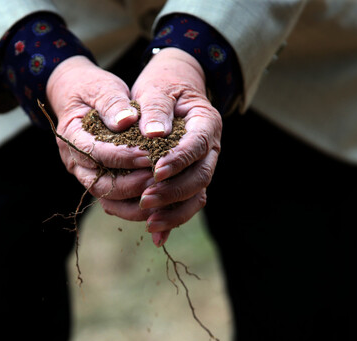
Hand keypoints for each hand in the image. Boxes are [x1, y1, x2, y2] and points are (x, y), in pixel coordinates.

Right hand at [46, 56, 153, 199]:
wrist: (77, 94)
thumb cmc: (93, 89)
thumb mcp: (102, 87)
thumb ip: (112, 103)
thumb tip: (126, 120)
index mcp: (71, 135)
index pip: (94, 152)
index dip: (122, 156)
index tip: (148, 155)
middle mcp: (73, 160)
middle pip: (98, 183)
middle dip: (129, 184)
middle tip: (157, 179)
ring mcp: (84, 173)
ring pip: (105, 197)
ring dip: (132, 199)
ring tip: (159, 191)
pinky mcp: (98, 179)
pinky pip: (113, 200)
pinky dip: (132, 204)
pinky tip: (156, 198)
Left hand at [99, 48, 222, 245]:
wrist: (172, 90)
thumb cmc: (163, 87)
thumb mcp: (157, 90)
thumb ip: (156, 109)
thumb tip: (154, 134)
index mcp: (207, 123)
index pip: (197, 145)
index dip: (179, 160)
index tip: (156, 172)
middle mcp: (210, 149)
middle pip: (200, 177)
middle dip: (173, 192)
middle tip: (145, 200)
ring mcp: (201, 167)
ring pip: (197, 196)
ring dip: (174, 212)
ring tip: (148, 223)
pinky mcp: (189, 180)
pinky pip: (186, 204)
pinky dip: (172, 220)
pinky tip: (156, 236)